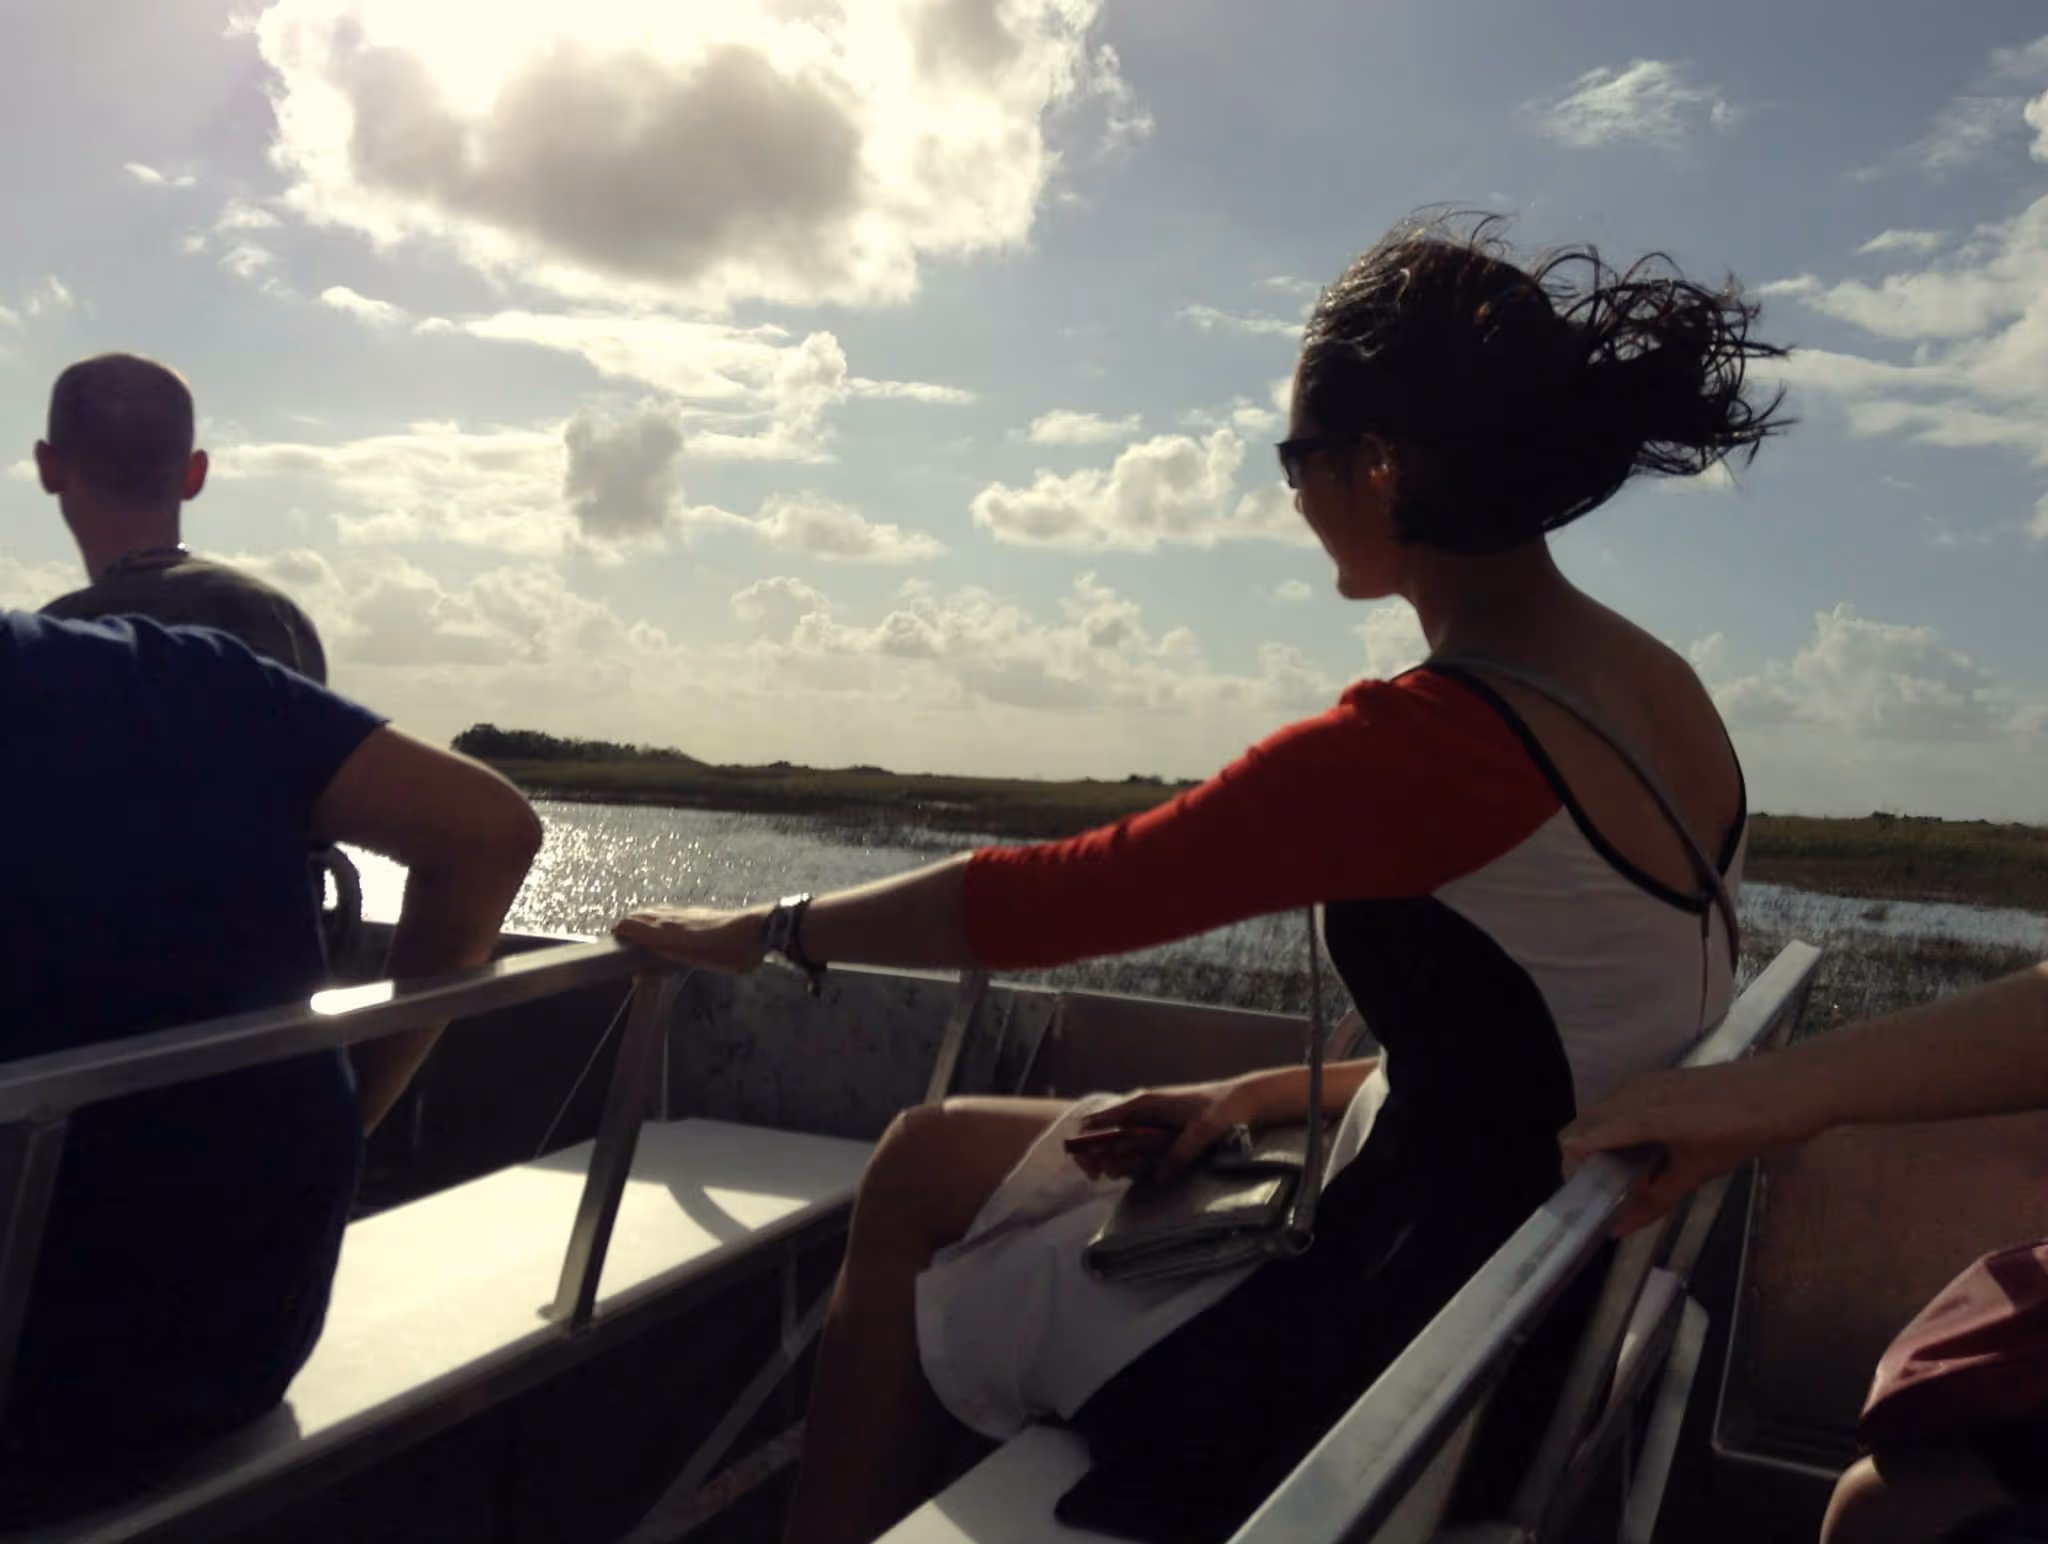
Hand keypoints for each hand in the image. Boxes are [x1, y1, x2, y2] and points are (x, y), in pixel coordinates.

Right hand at [614, 904, 768, 973]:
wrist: (758, 929)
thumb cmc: (730, 950)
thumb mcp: (696, 963)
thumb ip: (666, 964)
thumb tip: (639, 973)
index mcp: (668, 930)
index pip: (631, 925)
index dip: (619, 934)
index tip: (612, 947)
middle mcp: (672, 917)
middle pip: (639, 916)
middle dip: (627, 928)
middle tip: (621, 945)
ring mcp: (685, 912)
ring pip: (654, 911)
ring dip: (641, 921)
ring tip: (636, 936)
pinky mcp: (698, 913)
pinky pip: (668, 911)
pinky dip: (657, 918)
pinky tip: (663, 927)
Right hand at [1073, 1079, 1257, 1183]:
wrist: (1245, 1100)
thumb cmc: (1223, 1107)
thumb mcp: (1203, 1130)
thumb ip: (1180, 1153)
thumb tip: (1158, 1178)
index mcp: (1144, 1103)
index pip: (1099, 1120)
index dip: (1086, 1143)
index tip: (1092, 1168)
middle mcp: (1142, 1113)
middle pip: (1107, 1138)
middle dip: (1105, 1159)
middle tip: (1116, 1174)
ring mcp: (1152, 1125)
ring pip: (1124, 1149)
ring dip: (1125, 1164)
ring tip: (1140, 1170)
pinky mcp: (1163, 1136)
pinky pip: (1142, 1153)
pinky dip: (1141, 1164)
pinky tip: (1153, 1171)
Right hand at [1559, 1058, 1824, 1235]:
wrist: (1791, 1086)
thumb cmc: (1752, 1129)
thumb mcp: (1704, 1169)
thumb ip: (1657, 1196)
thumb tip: (1618, 1227)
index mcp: (1657, 1113)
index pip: (1601, 1130)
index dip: (1578, 1156)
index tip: (1570, 1188)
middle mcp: (1644, 1091)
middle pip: (1589, 1118)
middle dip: (1581, 1153)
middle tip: (1592, 1191)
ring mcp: (1651, 1080)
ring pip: (1603, 1108)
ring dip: (1597, 1138)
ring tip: (1608, 1173)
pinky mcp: (1660, 1077)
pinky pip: (1622, 1100)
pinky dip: (1614, 1124)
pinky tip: (1630, 1147)